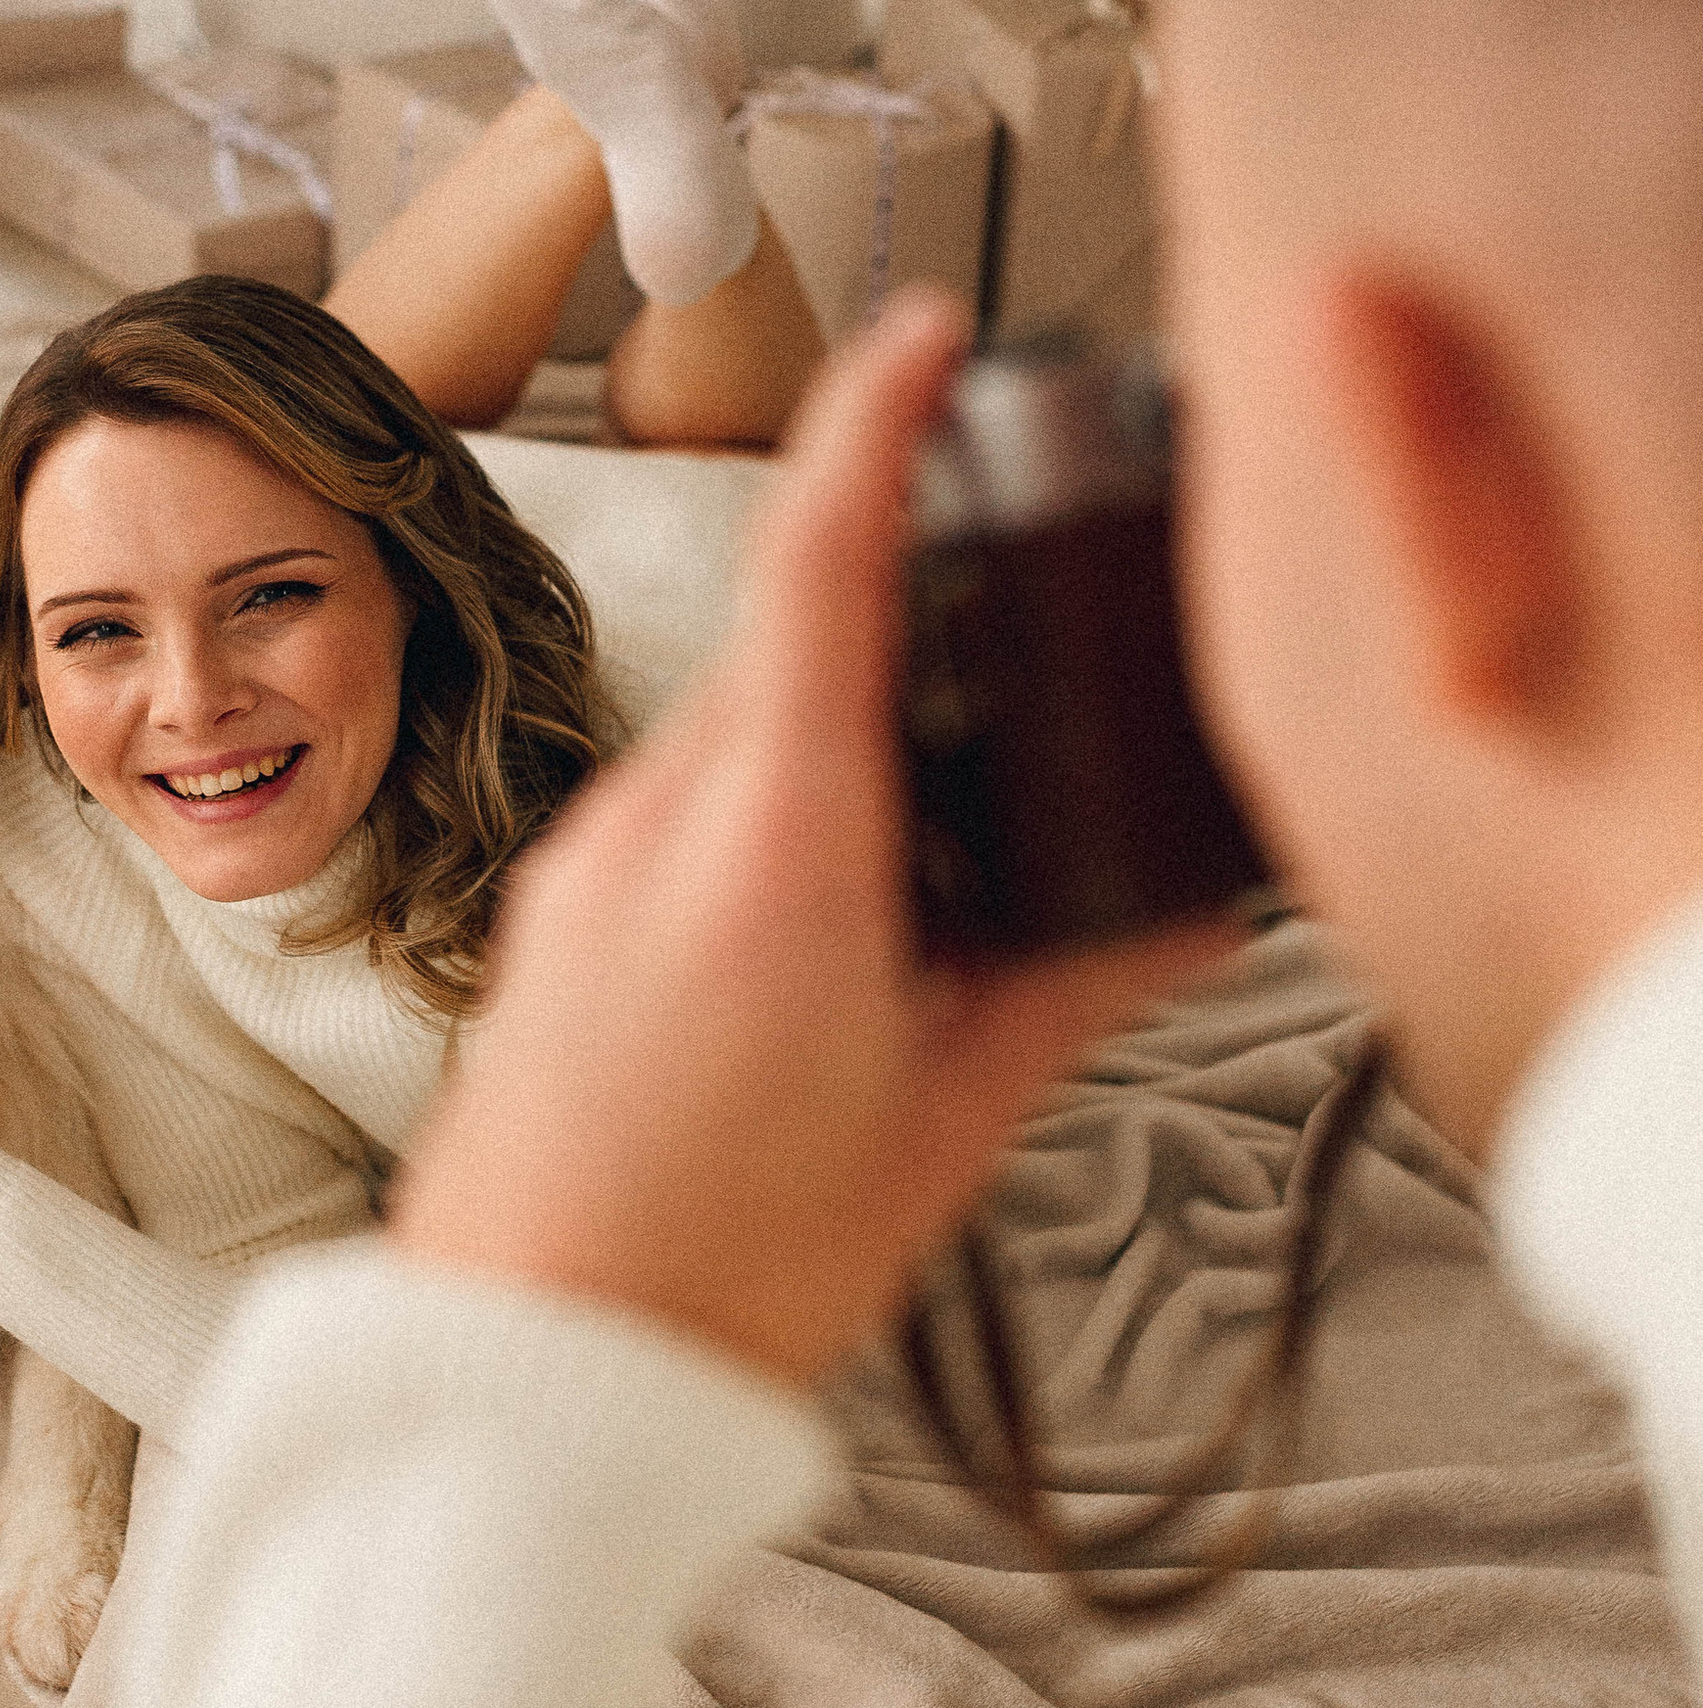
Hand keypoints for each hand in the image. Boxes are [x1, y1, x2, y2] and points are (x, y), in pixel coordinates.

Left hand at [391, 292, 1240, 1384]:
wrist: (522, 1371)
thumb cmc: (711, 1268)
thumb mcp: (946, 1120)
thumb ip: (1073, 987)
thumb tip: (1185, 910)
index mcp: (778, 843)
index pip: (825, 563)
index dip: (877, 424)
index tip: (924, 336)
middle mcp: (659, 821)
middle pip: (793, 647)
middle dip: (895, 632)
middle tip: (998, 677)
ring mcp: (586, 861)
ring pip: (735, 735)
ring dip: (829, 752)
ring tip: (909, 892)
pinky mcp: (551, 914)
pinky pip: (675, 809)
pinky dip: (761, 823)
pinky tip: (810, 944)